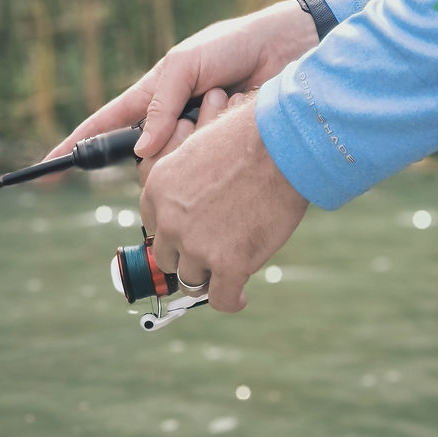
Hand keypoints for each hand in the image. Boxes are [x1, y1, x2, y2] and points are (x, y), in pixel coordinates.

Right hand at [46, 0, 317, 159]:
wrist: (288, 51)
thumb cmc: (234, 46)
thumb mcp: (188, 62)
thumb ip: (161, 103)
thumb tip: (142, 151)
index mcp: (155, 95)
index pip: (107, 124)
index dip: (78, 145)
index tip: (48, 167)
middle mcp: (172, 124)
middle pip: (144, 155)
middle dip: (163, 144)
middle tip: (199, 111)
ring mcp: (197, 142)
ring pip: (176, 165)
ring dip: (199, 137)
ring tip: (227, 99)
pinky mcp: (222, 155)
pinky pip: (208, 169)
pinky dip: (218, 154)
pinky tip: (236, 130)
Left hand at [140, 96, 308, 312]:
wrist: (282, 143)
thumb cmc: (249, 136)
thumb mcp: (200, 148)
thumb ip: (187, 179)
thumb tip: (194, 200)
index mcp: (158, 188)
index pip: (155, 226)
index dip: (177, 231)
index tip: (194, 233)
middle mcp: (170, 220)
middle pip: (169, 257)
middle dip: (189, 255)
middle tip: (213, 251)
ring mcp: (197, 246)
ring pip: (192, 280)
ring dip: (209, 276)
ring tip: (229, 271)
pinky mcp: (228, 264)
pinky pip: (222, 299)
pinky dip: (231, 300)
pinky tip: (240, 295)